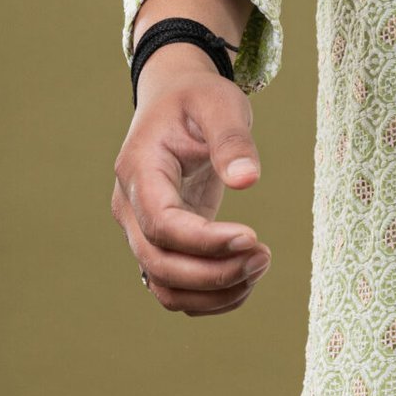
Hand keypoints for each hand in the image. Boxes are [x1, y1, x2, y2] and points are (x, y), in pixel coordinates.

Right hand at [111, 44, 271, 316]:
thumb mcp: (219, 102)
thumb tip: (248, 180)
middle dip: (215, 272)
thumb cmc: (197, 99)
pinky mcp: (162, 243)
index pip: (161, 223)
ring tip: (260, 265)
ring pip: (165, 287)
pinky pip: (176, 288)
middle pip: (160, 265)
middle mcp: (130, 208)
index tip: (252, 237)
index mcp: (139, 170)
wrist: (175, 102)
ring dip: (214, 291)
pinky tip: (247, 277)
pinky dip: (211, 296)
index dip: (204, 241)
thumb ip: (232, 139)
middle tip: (265, 256)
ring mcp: (141, 230)